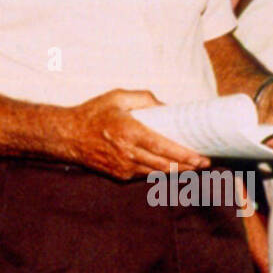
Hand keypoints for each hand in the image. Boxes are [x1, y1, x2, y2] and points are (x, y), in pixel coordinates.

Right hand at [70, 89, 210, 181]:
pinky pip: (144, 175)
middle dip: (188, 166)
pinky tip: (168, 167)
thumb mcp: (117, 97)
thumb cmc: (93, 114)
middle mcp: (128, 153)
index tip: (201, 157)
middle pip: (165, 165)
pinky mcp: (119, 176)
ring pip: (157, 173)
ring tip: (192, 167)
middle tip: (204, 163)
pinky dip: (158, 172)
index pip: (164, 148)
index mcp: (129, 132)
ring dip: (176, 171)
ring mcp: (123, 167)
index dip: (185, 155)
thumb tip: (165, 106)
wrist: (68, 136)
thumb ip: (144, 98)